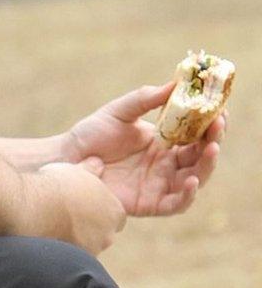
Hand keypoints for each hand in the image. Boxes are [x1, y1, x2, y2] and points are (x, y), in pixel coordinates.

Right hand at [38, 160, 126, 254]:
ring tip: (52, 225)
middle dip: (89, 227)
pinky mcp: (70, 262)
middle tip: (67, 215)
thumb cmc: (53, 186)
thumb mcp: (76, 170)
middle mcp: (108, 235)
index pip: (116, 216)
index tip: (83, 205)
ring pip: (86, 246)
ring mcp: (89, 250)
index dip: (100, 210)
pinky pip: (69, 257)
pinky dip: (60, 248)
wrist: (29, 207)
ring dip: (74, 239)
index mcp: (115, 211)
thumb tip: (97, 163)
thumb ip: (91, 169)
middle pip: (102, 234)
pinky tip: (45, 236)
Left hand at [63, 83, 225, 216]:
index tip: (220, 109)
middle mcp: (166, 165)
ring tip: (210, 149)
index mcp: (165, 142)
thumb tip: (175, 83)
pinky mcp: (148, 203)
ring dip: (207, 166)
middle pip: (201, 156)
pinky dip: (187, 195)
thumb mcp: (120, 111)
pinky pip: (175, 204)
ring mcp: (159, 185)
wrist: (66, 158)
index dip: (212, 124)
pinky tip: (191, 181)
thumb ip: (146, 99)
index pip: (197, 134)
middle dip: (213, 141)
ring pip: (195, 179)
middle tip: (217, 126)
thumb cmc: (92, 134)